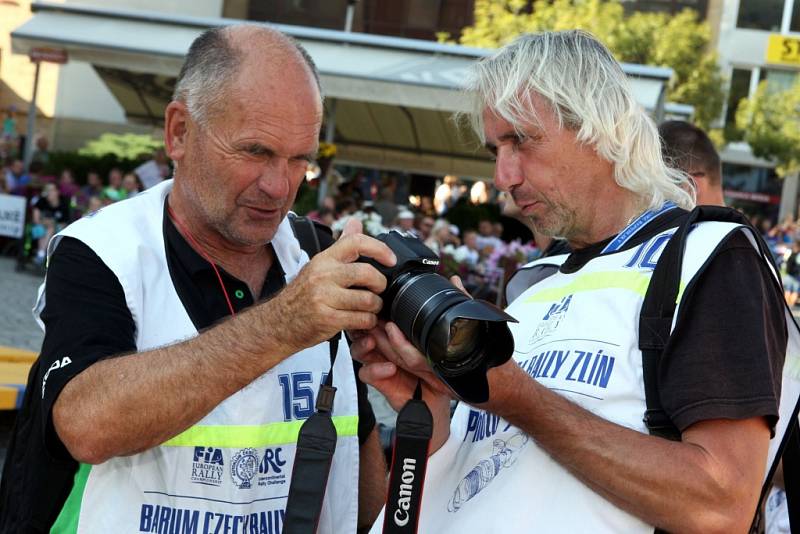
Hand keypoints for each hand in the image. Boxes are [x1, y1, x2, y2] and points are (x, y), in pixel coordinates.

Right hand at [262, 218, 395, 355]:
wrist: (278, 323)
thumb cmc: (302, 295)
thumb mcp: (318, 266)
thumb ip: (341, 246)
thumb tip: (356, 222)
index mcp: (324, 259)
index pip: (355, 242)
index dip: (379, 249)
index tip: (391, 259)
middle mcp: (323, 275)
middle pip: (367, 273)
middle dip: (381, 284)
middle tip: (379, 290)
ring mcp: (324, 297)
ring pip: (368, 299)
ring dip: (376, 307)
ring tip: (371, 308)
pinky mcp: (327, 319)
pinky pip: (361, 319)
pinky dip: (368, 321)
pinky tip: (363, 321)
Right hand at [352, 320, 452, 451]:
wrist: (436, 402)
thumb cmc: (437, 375)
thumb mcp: (434, 352)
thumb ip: (422, 340)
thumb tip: (424, 317)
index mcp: (398, 336)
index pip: (379, 320)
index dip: (374, 314)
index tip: (377, 310)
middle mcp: (386, 348)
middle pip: (363, 332)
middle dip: (365, 326)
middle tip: (372, 323)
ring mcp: (379, 364)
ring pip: (359, 350)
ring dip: (364, 344)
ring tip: (372, 342)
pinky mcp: (378, 381)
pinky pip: (366, 373)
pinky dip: (375, 369)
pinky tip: (389, 369)